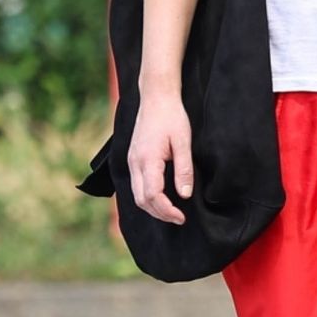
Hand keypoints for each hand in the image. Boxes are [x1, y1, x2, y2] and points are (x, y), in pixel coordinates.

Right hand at [128, 90, 192, 224]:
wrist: (156, 97)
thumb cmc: (172, 117)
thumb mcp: (183, 142)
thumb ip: (184, 169)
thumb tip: (185, 195)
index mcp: (148, 160)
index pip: (153, 195)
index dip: (167, 211)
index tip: (182, 217)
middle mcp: (135, 163)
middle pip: (142, 200)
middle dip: (159, 213)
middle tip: (179, 218)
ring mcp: (131, 160)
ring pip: (136, 195)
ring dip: (152, 207)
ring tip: (171, 211)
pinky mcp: (133, 158)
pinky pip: (135, 185)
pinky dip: (146, 197)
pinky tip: (160, 198)